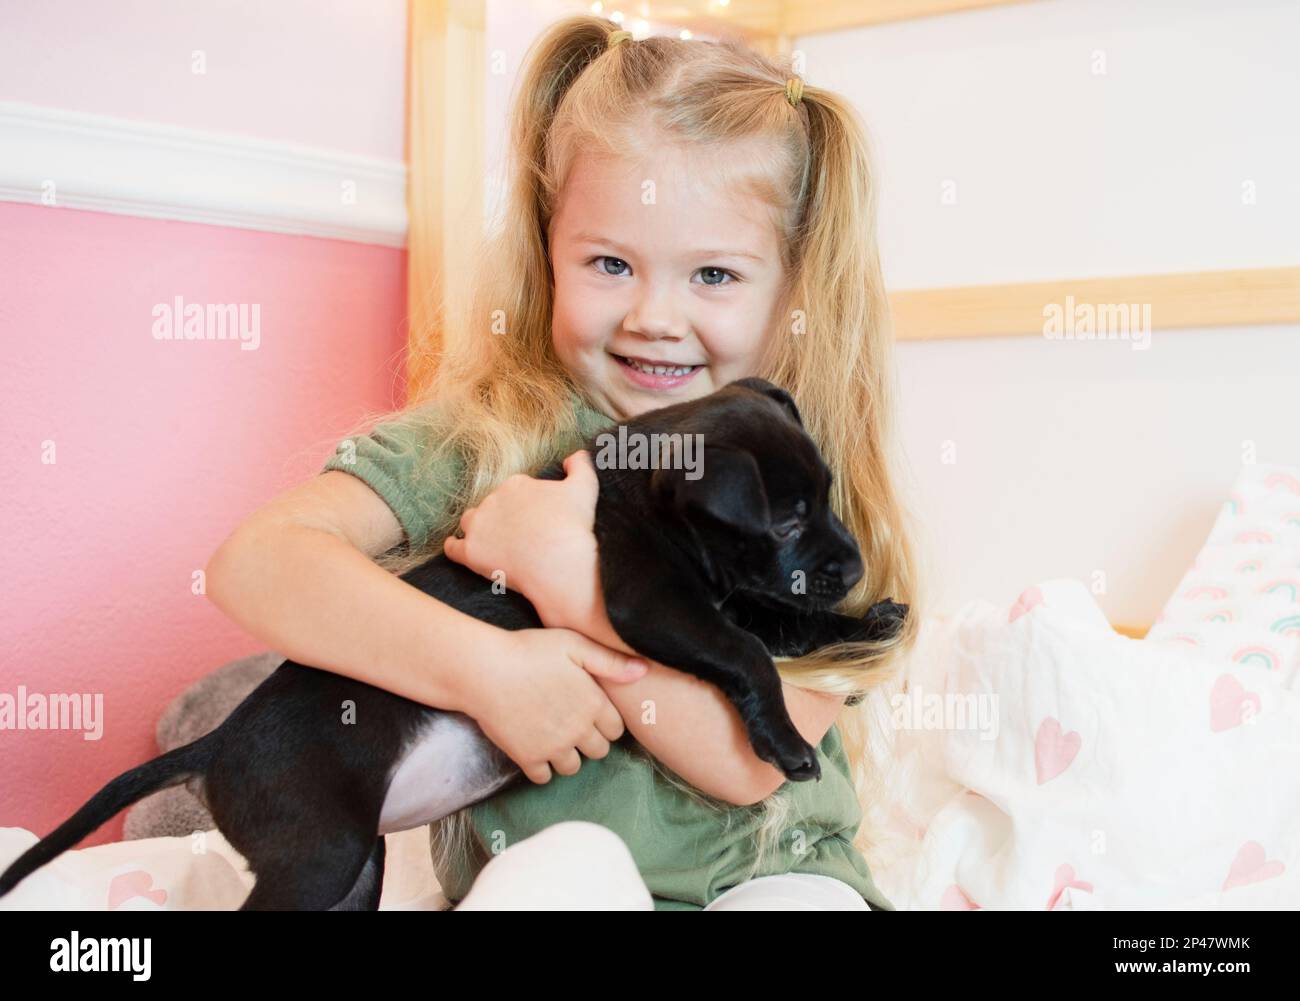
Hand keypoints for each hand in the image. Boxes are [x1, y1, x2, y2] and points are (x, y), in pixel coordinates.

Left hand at [442, 450, 601, 627]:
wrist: (559, 561)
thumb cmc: (572, 525)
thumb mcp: (584, 487)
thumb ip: (580, 466)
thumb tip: (576, 455)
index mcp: (515, 484)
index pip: (514, 490)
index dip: (524, 504)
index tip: (534, 518)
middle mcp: (492, 500)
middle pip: (493, 505)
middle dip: (502, 516)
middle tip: (519, 535)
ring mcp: (479, 526)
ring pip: (471, 521)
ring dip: (477, 527)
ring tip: (488, 539)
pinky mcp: (471, 552)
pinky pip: (453, 548)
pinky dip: (453, 547)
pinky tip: (456, 548)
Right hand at [460, 626, 648, 784]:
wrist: (485, 670)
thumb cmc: (529, 650)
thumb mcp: (573, 644)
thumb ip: (610, 661)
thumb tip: (644, 671)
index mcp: (593, 703)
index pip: (616, 729)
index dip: (606, 722)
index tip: (593, 714)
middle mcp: (578, 729)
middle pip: (598, 751)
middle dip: (591, 741)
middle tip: (574, 726)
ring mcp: (553, 747)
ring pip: (573, 767)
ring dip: (568, 756)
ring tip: (555, 738)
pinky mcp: (527, 758)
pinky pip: (544, 777)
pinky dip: (543, 768)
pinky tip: (536, 748)